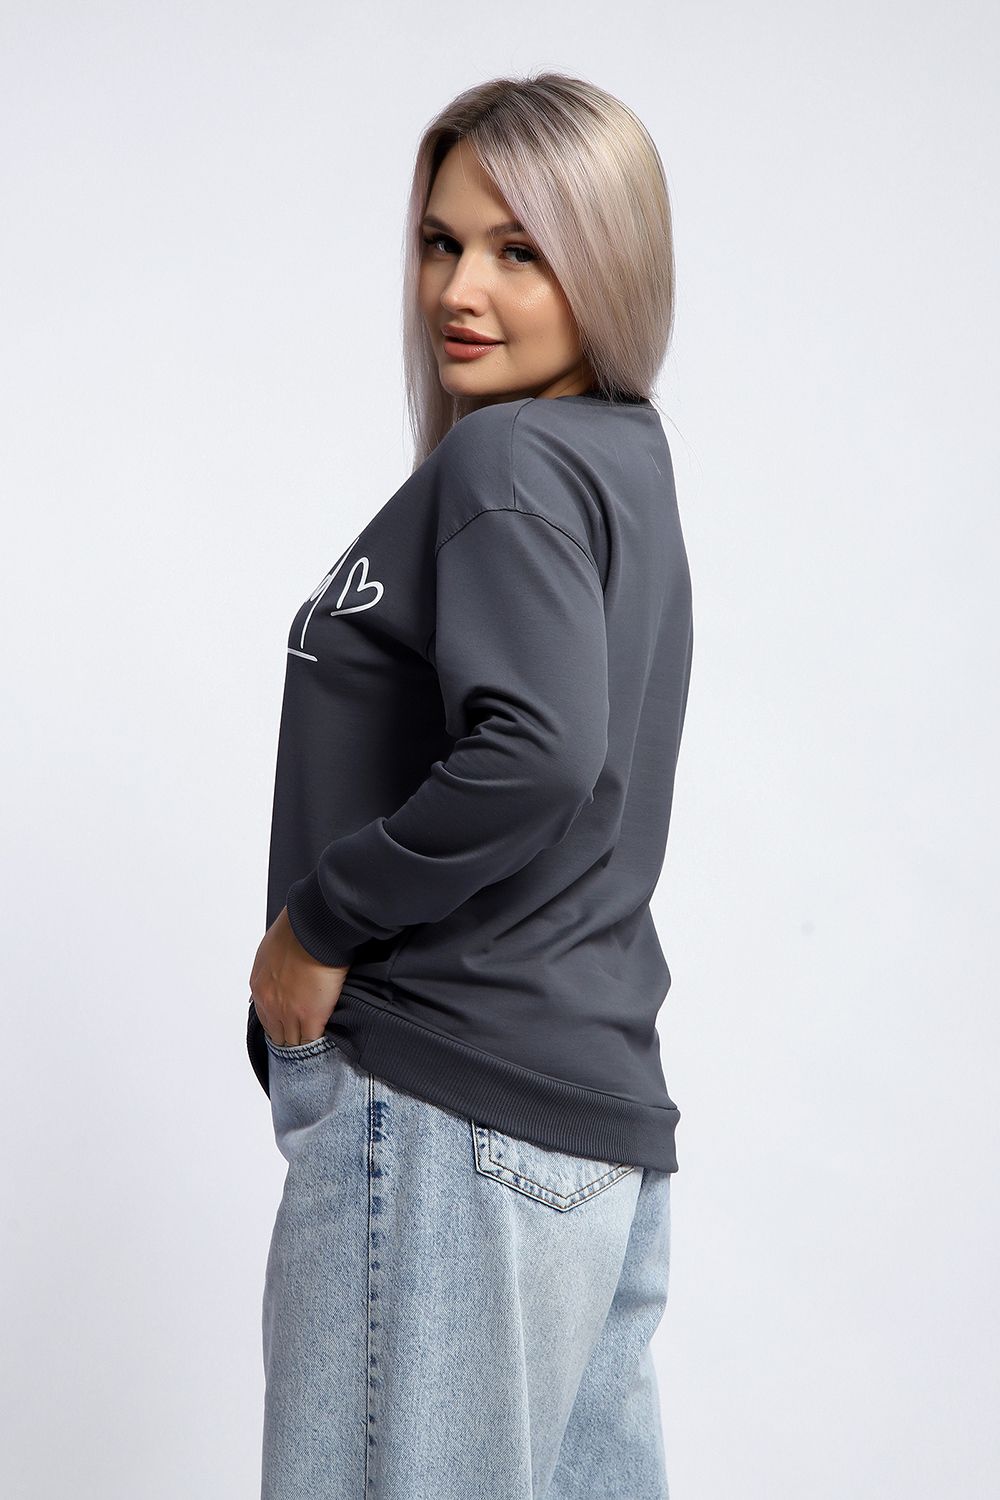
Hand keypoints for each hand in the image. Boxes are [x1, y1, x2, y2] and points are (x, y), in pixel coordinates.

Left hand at [249, 905, 349, 1046]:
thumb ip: (274, 966)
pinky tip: (326, 1045)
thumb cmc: (297, 929)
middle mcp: (270, 1005)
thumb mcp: (273, 948)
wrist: (314, 928)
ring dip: (303, 1045)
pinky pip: (313, 1041)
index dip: (279, 1026)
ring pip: (293, 1043)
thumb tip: (283, 971)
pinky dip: (319, 1045)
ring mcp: (290, 1014)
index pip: (266, 1019)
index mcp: (260, 987)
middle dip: (289, 1040)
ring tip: (314, 1049)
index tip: (289, 1029)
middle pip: (277, 1036)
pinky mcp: (312, 1018)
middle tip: (302, 1043)